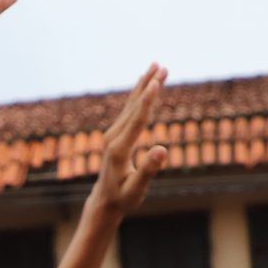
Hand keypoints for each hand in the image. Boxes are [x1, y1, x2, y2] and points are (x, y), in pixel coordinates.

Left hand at [85, 64, 170, 218]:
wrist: (105, 201)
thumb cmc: (123, 198)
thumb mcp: (137, 189)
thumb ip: (148, 170)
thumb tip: (162, 149)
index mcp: (119, 149)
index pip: (137, 120)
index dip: (148, 100)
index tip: (157, 82)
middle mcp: (113, 137)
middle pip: (134, 106)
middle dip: (149, 85)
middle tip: (162, 66)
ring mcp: (113, 134)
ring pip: (131, 105)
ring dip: (144, 85)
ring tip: (157, 66)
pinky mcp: (115, 134)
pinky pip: (129, 110)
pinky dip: (139, 95)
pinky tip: (144, 83)